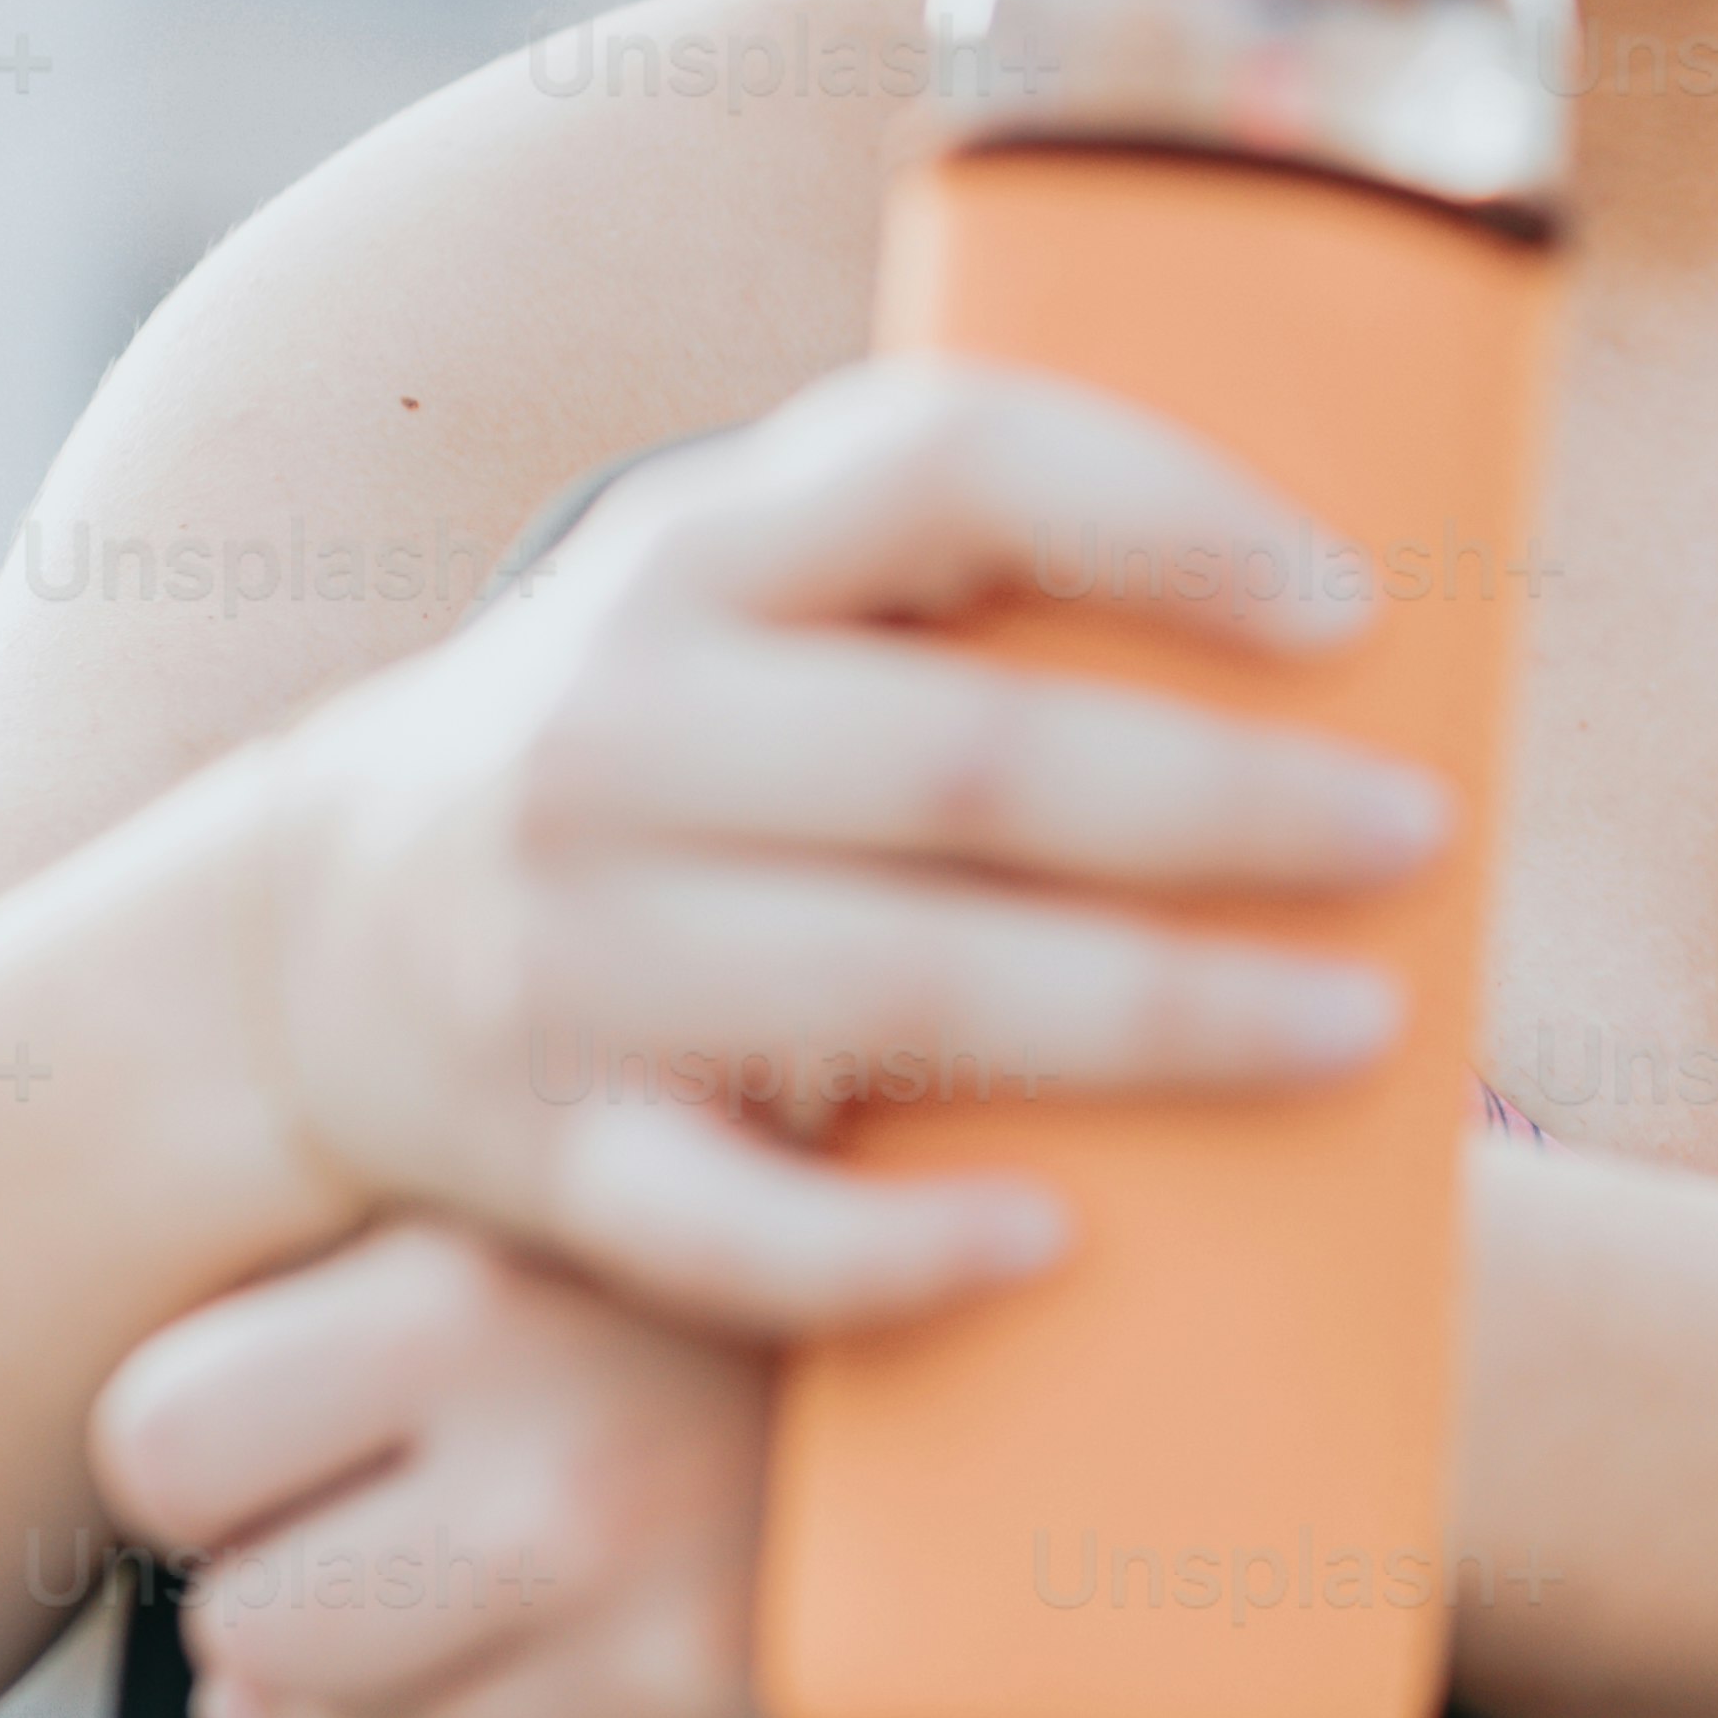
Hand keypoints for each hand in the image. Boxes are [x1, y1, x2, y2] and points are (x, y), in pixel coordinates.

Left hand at [91, 1221, 896, 1717]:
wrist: (1115, 1317)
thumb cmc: (805, 1210)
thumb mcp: (576, 1167)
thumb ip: (366, 1286)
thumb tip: (181, 1532)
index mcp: (482, 1303)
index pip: (162, 1446)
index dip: (203, 1454)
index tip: (286, 1424)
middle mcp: (552, 1494)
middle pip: (240, 1631)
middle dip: (279, 1596)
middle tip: (382, 1527)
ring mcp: (651, 1661)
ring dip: (369, 1700)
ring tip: (480, 1597)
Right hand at [253, 361, 1450, 1340]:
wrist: (301, 944)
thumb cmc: (637, 749)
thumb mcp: (727, 591)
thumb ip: (938, 556)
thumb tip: (1310, 594)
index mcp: (688, 561)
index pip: (942, 470)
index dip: (1159, 518)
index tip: (1347, 606)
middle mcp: (615, 740)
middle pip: (966, 766)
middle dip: (1223, 810)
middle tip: (1416, 840)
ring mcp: (572, 956)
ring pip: (899, 993)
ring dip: (1152, 1021)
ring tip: (1356, 1032)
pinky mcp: (551, 1153)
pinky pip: (736, 1226)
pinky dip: (895, 1247)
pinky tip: (1053, 1238)